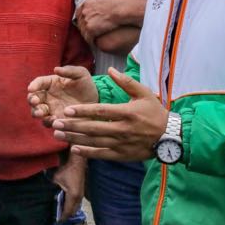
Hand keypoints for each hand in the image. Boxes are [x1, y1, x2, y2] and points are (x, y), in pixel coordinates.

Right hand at [27, 65, 98, 124]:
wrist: (96, 102)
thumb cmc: (86, 85)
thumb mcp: (81, 74)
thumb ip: (69, 71)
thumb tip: (56, 69)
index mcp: (51, 83)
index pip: (39, 82)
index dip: (34, 85)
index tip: (31, 88)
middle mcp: (48, 96)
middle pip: (33, 98)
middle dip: (32, 100)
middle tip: (35, 102)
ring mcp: (51, 109)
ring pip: (37, 112)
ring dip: (37, 112)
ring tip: (42, 113)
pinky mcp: (57, 120)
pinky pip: (48, 122)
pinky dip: (48, 122)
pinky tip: (55, 121)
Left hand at [52, 68, 167, 161]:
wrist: (169, 136)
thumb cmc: (155, 112)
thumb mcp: (144, 93)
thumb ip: (126, 81)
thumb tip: (110, 69)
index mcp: (127, 113)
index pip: (101, 111)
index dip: (83, 111)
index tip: (68, 110)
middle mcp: (123, 129)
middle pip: (94, 128)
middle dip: (73, 126)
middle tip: (55, 124)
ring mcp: (122, 143)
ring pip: (95, 142)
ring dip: (75, 139)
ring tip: (59, 135)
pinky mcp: (123, 154)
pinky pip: (102, 154)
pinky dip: (88, 153)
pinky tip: (75, 149)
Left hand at [52, 155, 85, 219]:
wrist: (78, 162)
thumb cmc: (67, 170)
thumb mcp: (56, 180)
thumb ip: (53, 189)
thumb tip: (48, 197)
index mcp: (73, 196)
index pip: (67, 211)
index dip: (62, 218)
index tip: (57, 222)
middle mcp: (79, 197)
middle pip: (73, 212)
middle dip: (66, 216)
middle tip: (58, 218)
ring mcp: (81, 195)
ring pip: (76, 208)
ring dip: (69, 211)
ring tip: (61, 212)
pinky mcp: (81, 192)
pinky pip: (77, 203)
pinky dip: (72, 206)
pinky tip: (65, 204)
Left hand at [75, 0, 122, 41]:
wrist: (119, 9)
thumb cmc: (113, 1)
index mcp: (85, 4)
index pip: (78, 14)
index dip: (83, 19)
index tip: (88, 22)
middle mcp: (83, 12)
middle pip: (80, 23)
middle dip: (84, 27)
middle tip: (91, 31)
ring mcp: (86, 21)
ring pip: (83, 32)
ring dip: (87, 35)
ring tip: (93, 38)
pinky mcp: (91, 30)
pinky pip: (88, 38)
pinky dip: (91, 41)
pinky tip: (95, 42)